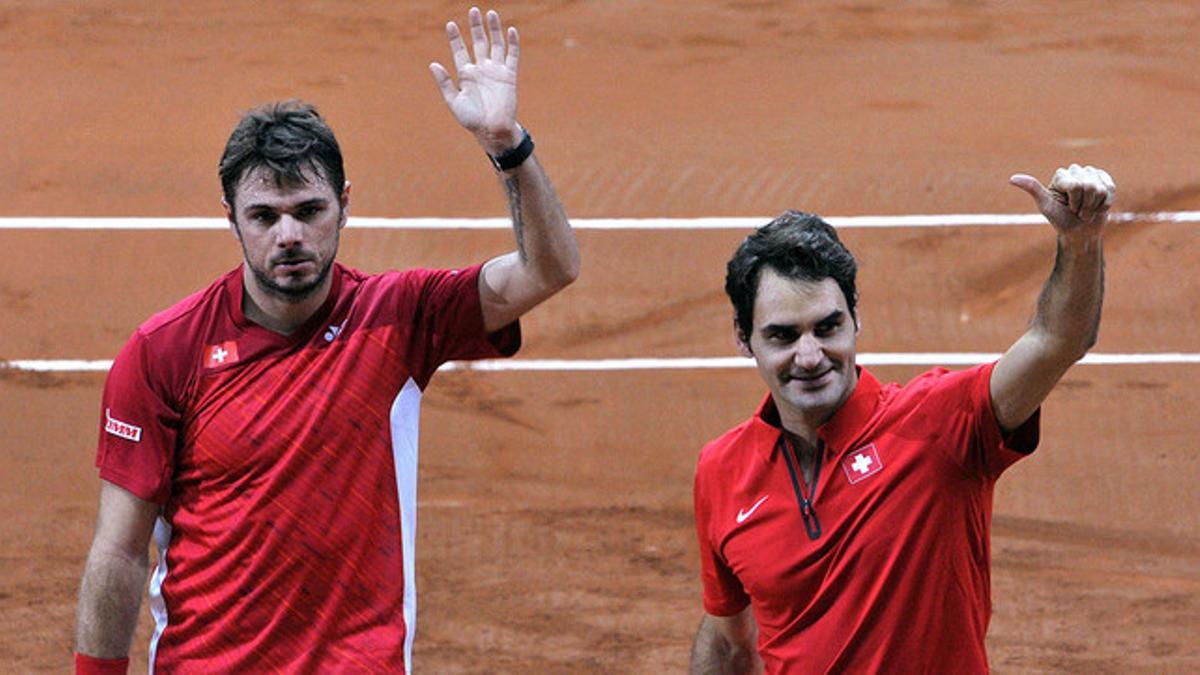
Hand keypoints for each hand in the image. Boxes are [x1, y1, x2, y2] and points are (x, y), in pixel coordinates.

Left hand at [430, 7, 520, 154]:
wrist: (493, 131)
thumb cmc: (472, 120)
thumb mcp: (454, 102)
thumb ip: (444, 83)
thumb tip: (432, 64)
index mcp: (466, 74)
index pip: (459, 51)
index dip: (455, 38)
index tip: (451, 24)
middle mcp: (481, 69)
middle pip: (478, 42)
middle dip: (476, 27)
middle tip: (473, 10)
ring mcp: (496, 71)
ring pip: (495, 45)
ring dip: (493, 29)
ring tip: (490, 13)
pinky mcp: (509, 76)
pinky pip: (512, 56)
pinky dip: (512, 43)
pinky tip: (511, 30)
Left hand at [1010, 164, 1115, 238]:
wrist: (1079, 232)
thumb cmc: (1061, 219)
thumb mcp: (1046, 206)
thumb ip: (1033, 189)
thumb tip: (1012, 178)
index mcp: (1060, 175)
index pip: (1075, 185)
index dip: (1074, 201)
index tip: (1068, 208)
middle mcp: (1075, 170)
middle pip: (1088, 186)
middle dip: (1084, 204)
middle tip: (1077, 210)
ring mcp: (1091, 174)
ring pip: (1100, 188)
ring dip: (1094, 205)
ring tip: (1086, 209)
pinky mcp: (1105, 179)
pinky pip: (1110, 188)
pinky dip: (1105, 203)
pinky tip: (1098, 207)